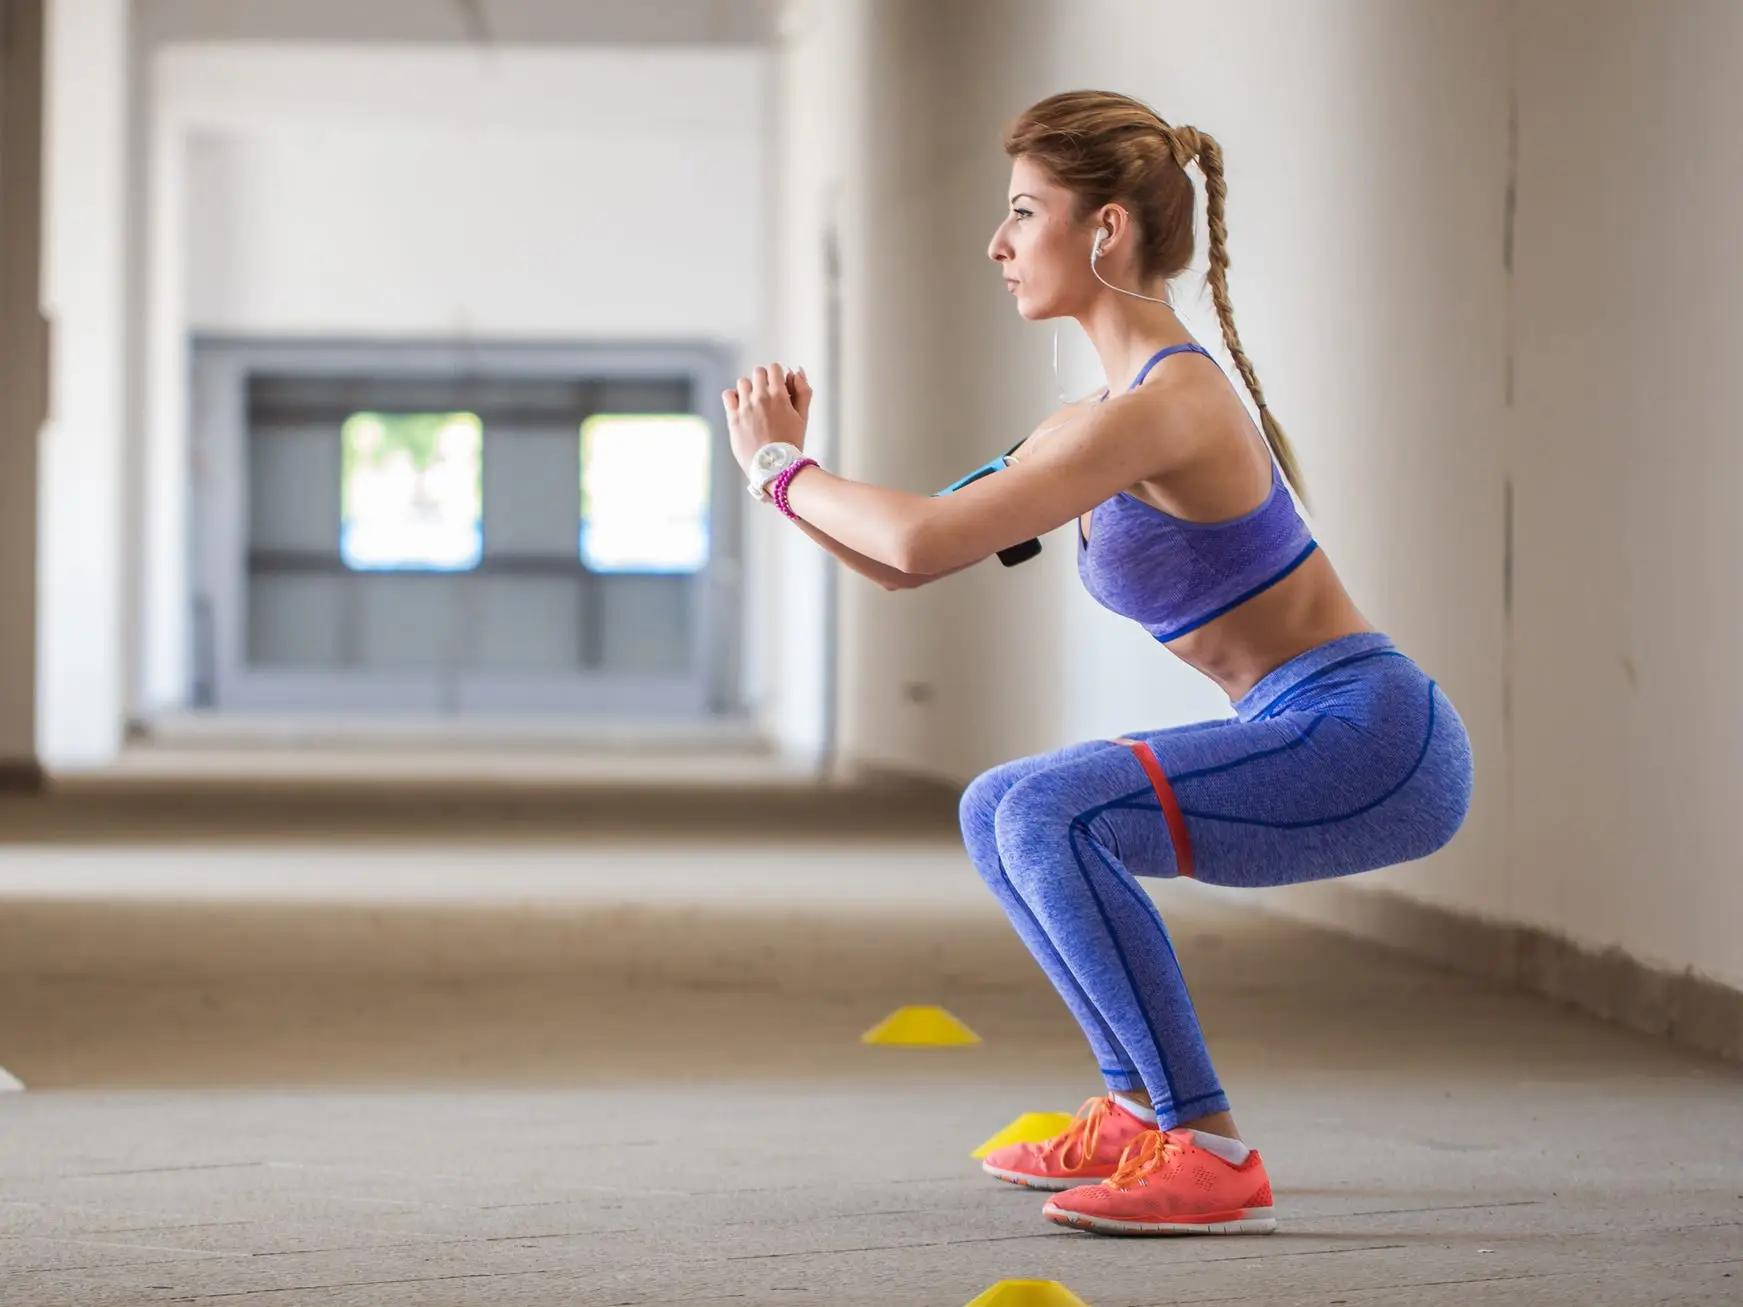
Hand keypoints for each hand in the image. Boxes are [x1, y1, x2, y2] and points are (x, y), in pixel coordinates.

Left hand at [723, 363, 812, 480]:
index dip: (777, 376)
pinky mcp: (733, 418)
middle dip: (763, 381)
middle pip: (758, 372)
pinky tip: (740, 407)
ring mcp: (745, 407)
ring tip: (753, 404)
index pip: (774, 368)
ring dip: (749, 389)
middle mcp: (761, 398)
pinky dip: (733, 397)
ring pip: (743, 382)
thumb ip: (803, 391)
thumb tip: (796, 370)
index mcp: (779, 396)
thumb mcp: (803, 417)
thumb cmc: (791, 443)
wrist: (775, 467)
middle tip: (767, 397)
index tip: (778, 388)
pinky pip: (728, 395)